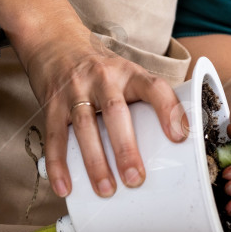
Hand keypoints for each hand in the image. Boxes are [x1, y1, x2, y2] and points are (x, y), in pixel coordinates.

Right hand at [23, 22, 186, 198]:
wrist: (55, 42)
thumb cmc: (101, 68)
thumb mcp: (127, 73)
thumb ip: (145, 99)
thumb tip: (176, 136)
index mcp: (129, 73)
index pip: (154, 87)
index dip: (169, 110)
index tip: (179, 137)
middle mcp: (103, 78)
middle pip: (116, 112)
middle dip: (126, 148)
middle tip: (135, 179)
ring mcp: (75, 90)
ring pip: (85, 127)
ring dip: (95, 162)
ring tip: (106, 190)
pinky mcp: (52, 104)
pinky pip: (55, 136)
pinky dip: (58, 163)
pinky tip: (64, 186)